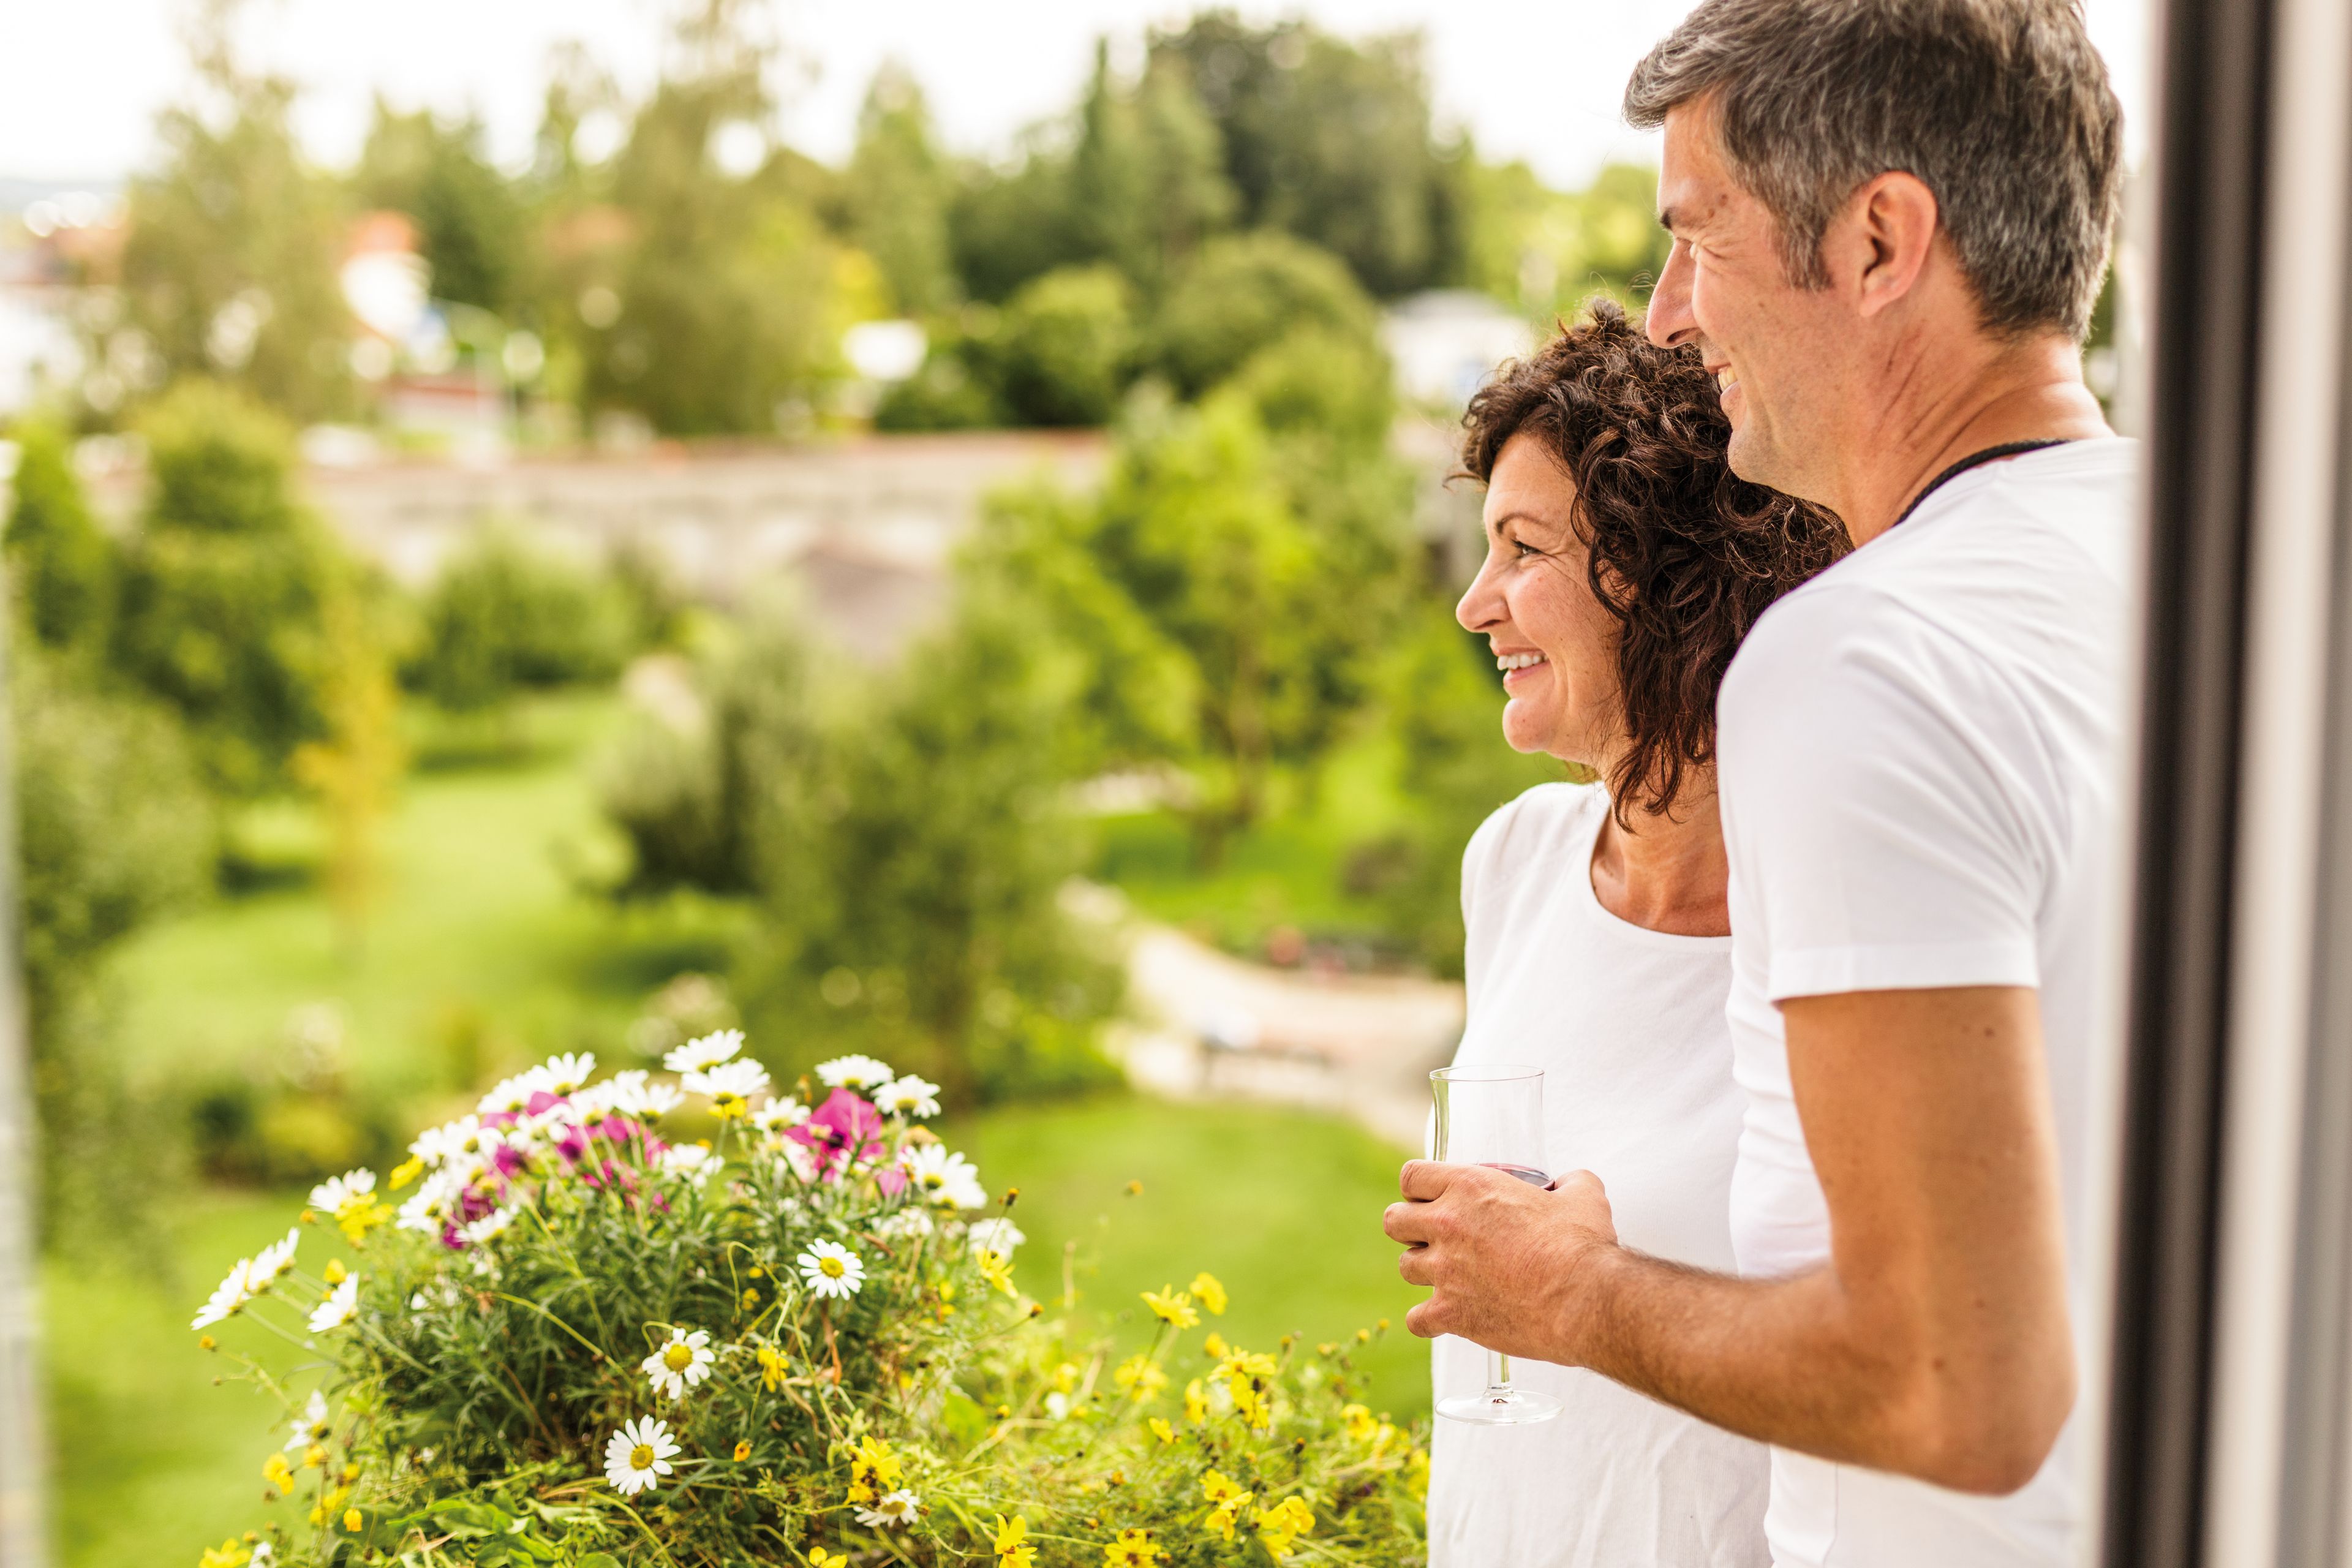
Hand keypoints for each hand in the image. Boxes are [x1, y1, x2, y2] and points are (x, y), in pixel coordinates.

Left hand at [1382, 1161, 1620, 1363]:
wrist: (1583, 1299)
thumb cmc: (1580, 1247)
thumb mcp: (1581, 1197)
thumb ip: (1570, 1183)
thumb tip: (1573, 1182)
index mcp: (1470, 1188)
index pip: (1413, 1176)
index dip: (1419, 1188)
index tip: (1430, 1197)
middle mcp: (1448, 1225)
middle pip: (1394, 1220)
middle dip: (1410, 1227)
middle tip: (1433, 1235)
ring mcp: (1445, 1270)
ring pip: (1405, 1266)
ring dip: (1423, 1269)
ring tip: (1448, 1274)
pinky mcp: (1451, 1312)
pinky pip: (1416, 1319)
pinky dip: (1428, 1320)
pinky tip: (1446, 1317)